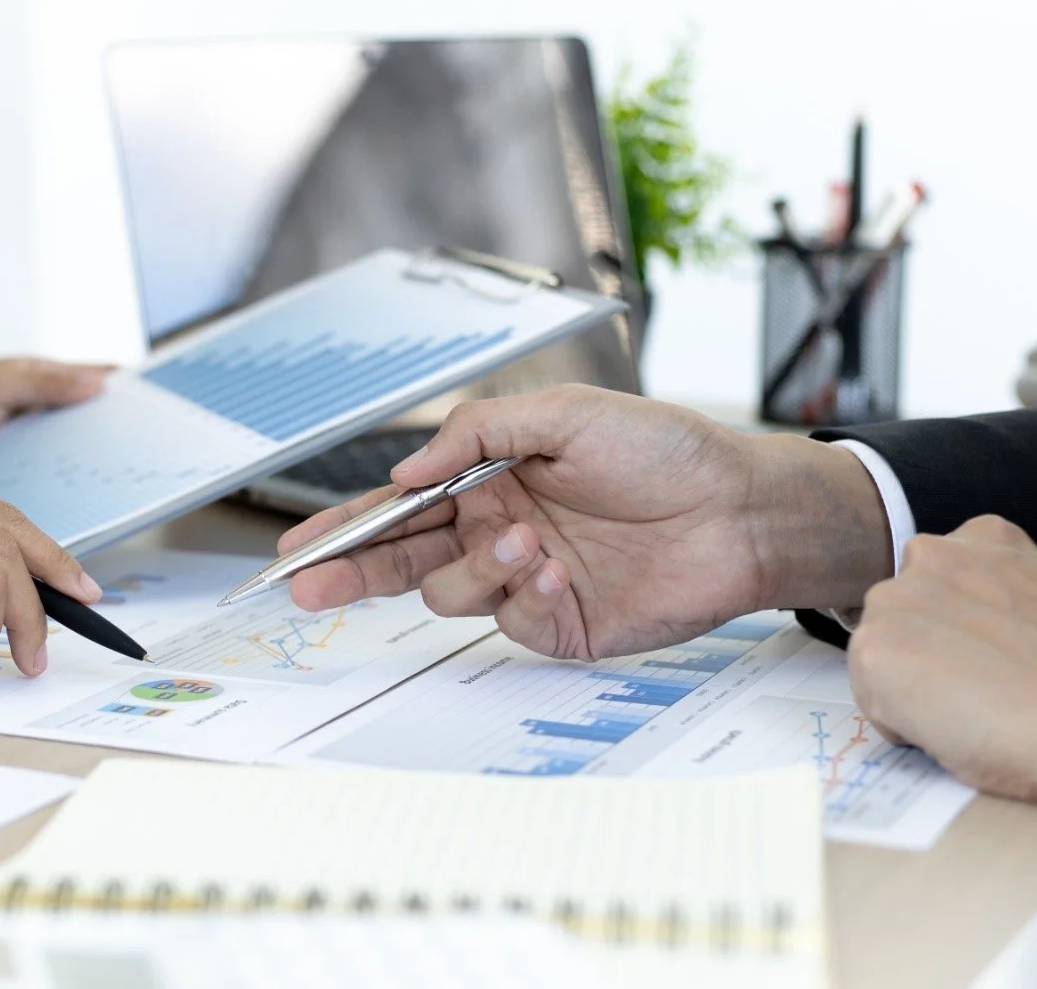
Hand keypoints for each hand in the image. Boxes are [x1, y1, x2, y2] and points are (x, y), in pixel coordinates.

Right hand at [280, 386, 892, 659]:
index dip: (344, 527)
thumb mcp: (564, 412)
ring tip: (528, 541)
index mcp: (488, 479)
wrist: (741, 509)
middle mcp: (496, 530)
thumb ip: (476, 433)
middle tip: (308, 585)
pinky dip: (524, 595)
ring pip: (452, 593)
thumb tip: (408, 470)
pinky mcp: (561, 625)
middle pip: (400, 561)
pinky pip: (510, 622)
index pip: (399, 506)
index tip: (296, 547)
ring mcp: (525, 581)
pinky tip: (556, 570)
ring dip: (475, 568)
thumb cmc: (663, 448)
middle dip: (351, 572)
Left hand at [850, 516, 1036, 842]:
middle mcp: (929, 555)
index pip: (940, 587)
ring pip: (883, 660)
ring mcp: (895, 600)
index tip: (994, 660)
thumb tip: (978, 640)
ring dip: (913, 691)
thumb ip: (999, 602)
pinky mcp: (873, 652)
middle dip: (927, 656)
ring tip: (975, 711)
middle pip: (902, 619)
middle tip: (982, 692)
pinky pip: (875, 705)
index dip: (961, 634)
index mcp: (982, 538)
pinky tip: (956, 730)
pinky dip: (905, 727)